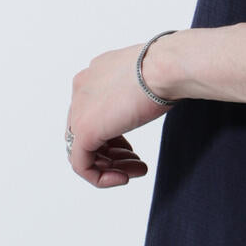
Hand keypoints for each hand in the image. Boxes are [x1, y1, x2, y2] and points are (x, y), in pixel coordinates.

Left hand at [66, 41, 174, 187]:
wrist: (166, 67)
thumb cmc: (166, 69)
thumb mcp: (143, 81)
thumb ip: (132, 94)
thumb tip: (139, 107)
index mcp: (93, 76)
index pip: (93, 114)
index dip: (113, 137)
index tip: (131, 149)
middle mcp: (81, 90)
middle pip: (88, 133)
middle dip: (112, 153)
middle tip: (136, 163)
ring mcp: (79, 110)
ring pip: (83, 151)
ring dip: (110, 167)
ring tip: (136, 172)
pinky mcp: (84, 131)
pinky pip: (82, 165)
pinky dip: (101, 177)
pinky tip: (123, 178)